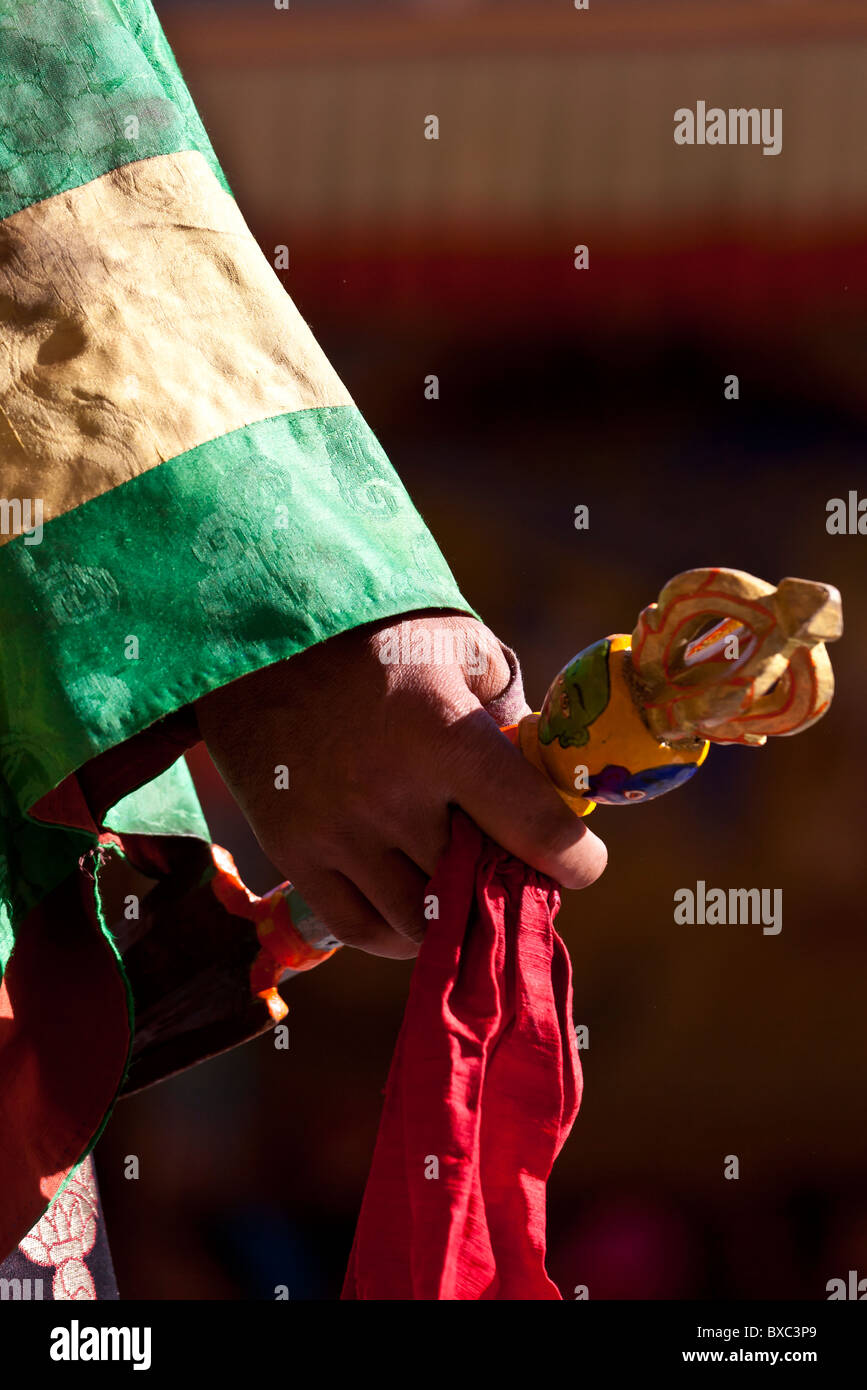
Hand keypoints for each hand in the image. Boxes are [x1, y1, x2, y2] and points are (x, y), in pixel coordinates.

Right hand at [195, 613, 606, 958]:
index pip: (536, 830)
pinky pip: (358, 928)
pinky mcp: (294, 852)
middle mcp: (392, 796)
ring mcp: (338, 832)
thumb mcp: (457, 644)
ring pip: (420, 922)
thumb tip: (543, 770)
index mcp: (445, 737)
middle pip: (476, 885)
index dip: (575, 859)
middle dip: (507, 883)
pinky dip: (396, 936)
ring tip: (460, 884)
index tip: (581, 861)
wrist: (257, 631)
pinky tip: (414, 912)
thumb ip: (507, 706)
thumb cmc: (372, 632)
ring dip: (452, 912)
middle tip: (513, 868)